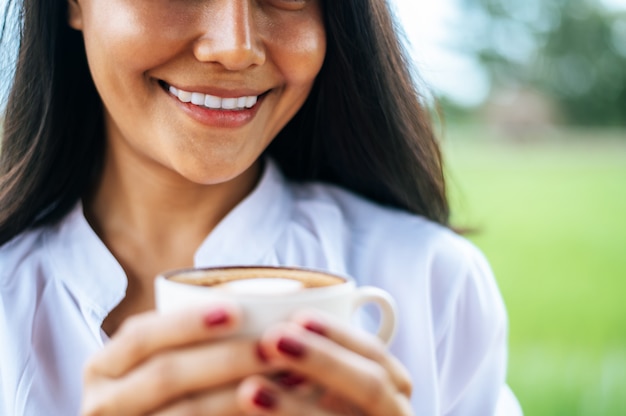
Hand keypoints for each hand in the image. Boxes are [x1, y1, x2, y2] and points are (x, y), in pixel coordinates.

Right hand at [81, 303, 273, 414]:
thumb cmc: (165, 394)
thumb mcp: (157, 363)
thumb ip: (186, 341)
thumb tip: (260, 306)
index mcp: (104, 367)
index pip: (141, 336)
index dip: (187, 323)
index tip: (237, 311)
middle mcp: (103, 404)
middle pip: (166, 375)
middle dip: (226, 359)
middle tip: (274, 347)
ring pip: (187, 413)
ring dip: (241, 394)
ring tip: (290, 377)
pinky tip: (274, 410)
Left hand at [239, 311, 412, 414]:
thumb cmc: (317, 406)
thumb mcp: (326, 384)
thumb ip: (311, 362)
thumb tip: (270, 317)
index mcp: (390, 390)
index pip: (374, 354)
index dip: (337, 334)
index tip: (297, 317)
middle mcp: (393, 414)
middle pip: (370, 386)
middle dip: (321, 361)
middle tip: (271, 340)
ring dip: (295, 407)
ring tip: (249, 390)